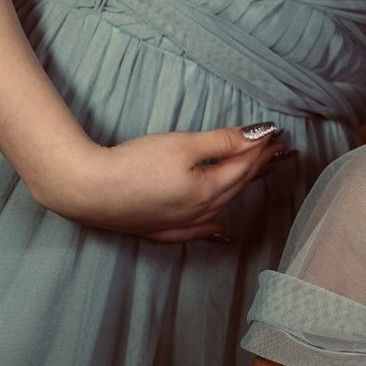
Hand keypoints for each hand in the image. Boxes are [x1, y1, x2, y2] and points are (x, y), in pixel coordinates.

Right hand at [36, 124, 290, 242]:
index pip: (243, 165)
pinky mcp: (159, 229)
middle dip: (258, 165)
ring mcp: (180, 223)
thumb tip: (258, 135)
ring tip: (256, 175)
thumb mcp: (182, 145)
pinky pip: (195, 232)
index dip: (261, 147)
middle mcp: (200, 212)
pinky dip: (212, 229)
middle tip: (277, 150)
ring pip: (221, 205)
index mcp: (209, 190)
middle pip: (236, 185)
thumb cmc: (134, 164)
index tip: (277, 133)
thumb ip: (222, 141)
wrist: (88, 190)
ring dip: (241, 188)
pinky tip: (221, 233)